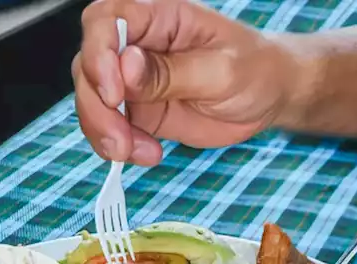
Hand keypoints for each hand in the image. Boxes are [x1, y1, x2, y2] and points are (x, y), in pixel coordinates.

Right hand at [75, 0, 297, 165]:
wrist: (269, 96)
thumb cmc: (253, 69)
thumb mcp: (221, 70)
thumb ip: (172, 71)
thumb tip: (126, 67)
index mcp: (159, 16)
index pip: (106, 20)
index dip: (99, 54)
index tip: (114, 92)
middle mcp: (137, 43)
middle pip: (88, 64)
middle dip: (97, 106)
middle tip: (121, 139)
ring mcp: (132, 78)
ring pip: (92, 99)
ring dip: (104, 131)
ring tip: (137, 152)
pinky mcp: (137, 108)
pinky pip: (109, 126)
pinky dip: (119, 146)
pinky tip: (148, 154)